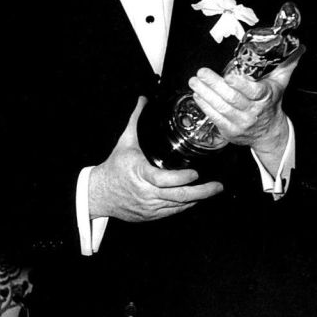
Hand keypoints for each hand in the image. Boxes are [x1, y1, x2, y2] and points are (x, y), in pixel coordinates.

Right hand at [88, 97, 222, 221]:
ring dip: (197, 199)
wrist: (99, 194)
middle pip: (177, 196)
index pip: (162, 180)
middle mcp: (146, 193)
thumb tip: (143, 100)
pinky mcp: (151, 216)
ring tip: (213, 190)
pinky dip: (186, 206)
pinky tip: (197, 198)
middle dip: (201, 192)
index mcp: (140, 174)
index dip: (180, 179)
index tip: (195, 173)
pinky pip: (173, 212)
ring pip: (178, 206)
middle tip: (218, 185)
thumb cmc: (114, 167)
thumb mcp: (124, 143)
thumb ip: (136, 121)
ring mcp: (149, 207)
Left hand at [188, 46, 302, 152]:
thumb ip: (286, 64)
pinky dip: (204, 106)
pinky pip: (215, 118)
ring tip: (195, 81)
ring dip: (205, 94)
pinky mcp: (230, 131)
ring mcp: (240, 123)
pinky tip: (198, 95)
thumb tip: (299, 48)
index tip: (229, 76)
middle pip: (232, 99)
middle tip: (201, 73)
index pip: (254, 92)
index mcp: (265, 98)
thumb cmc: (271, 103)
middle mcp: (253, 112)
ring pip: (220, 108)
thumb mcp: (281, 83)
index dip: (240, 85)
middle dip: (214, 85)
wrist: (269, 131)